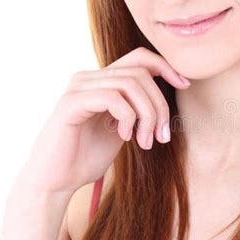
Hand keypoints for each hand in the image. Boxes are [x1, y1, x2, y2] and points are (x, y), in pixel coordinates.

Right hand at [17, 47, 190, 194]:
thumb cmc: (86, 159)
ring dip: (147, 115)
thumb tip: (167, 95)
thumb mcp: (121, 130)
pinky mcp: (71, 103)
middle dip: (159, 105)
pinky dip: (128, 117)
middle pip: (140, 72)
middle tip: (161, 136)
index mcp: (101, 82)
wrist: (55, 182)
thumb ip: (137, 110)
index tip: (184, 85)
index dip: (166, 66)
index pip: (139, 58)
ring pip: (130, 84)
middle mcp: (88, 78)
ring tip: (145, 142)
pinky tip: (124, 137)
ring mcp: (78, 87)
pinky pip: (112, 97)